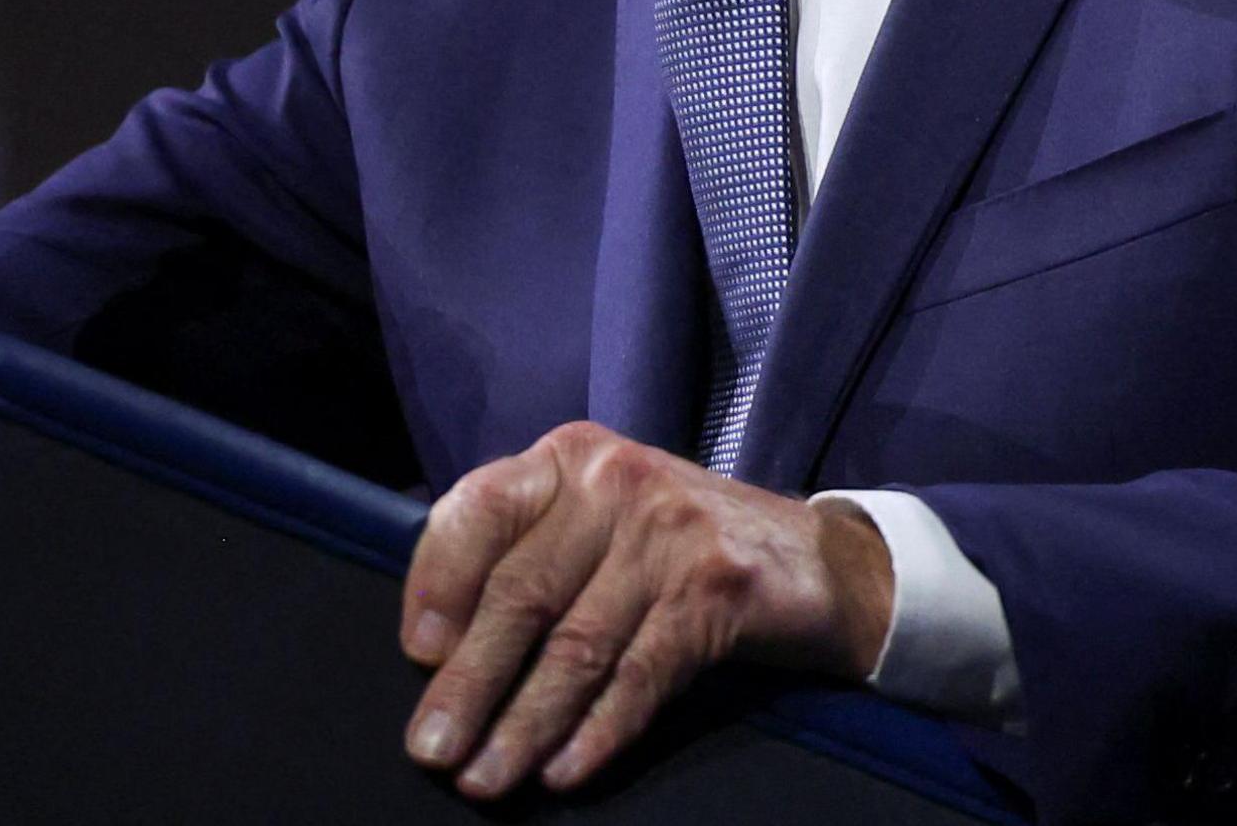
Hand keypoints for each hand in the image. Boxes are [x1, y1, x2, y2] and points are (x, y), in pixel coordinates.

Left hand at [398, 420, 894, 798]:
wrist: (819, 563)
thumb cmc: (678, 550)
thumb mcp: (600, 521)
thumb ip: (528, 553)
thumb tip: (436, 649)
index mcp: (570, 458)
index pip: (479, 510)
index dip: (438, 583)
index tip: (417, 655)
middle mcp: (615, 480)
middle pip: (522, 591)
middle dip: (470, 682)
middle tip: (433, 749)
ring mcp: (671, 531)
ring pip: (577, 645)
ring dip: (524, 724)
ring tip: (486, 778)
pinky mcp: (719, 588)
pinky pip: (641, 675)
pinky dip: (597, 731)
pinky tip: (564, 772)